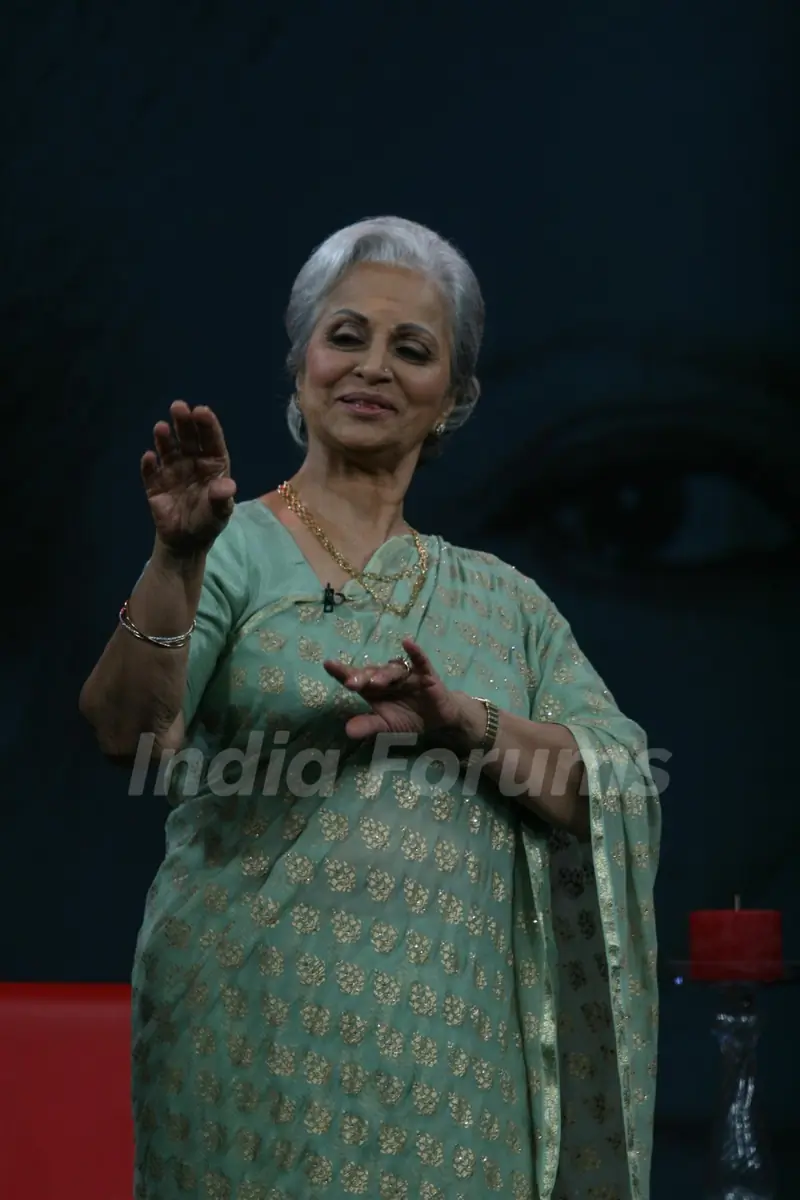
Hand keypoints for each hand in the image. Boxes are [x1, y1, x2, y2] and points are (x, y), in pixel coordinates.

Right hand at [141, 400, 236, 556]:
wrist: (186, 541)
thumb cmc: (208, 521)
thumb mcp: (220, 513)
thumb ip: (222, 499)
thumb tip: (227, 486)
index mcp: (213, 464)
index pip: (211, 441)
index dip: (207, 425)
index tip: (201, 411)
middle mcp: (192, 462)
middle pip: (188, 438)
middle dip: (183, 422)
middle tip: (178, 406)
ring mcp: (172, 471)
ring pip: (168, 449)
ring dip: (164, 437)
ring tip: (160, 427)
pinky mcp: (155, 484)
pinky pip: (150, 472)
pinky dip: (149, 465)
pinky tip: (149, 458)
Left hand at [322, 637, 464, 741]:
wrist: (438, 719)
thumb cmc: (408, 718)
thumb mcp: (387, 726)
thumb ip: (368, 725)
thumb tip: (347, 731)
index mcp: (374, 688)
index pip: (355, 677)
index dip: (341, 671)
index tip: (328, 664)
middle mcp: (387, 677)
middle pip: (371, 673)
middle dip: (361, 677)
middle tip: (350, 684)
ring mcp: (406, 674)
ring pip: (393, 670)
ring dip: (384, 674)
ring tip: (376, 683)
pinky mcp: (425, 673)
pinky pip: (420, 660)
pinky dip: (414, 652)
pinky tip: (407, 643)